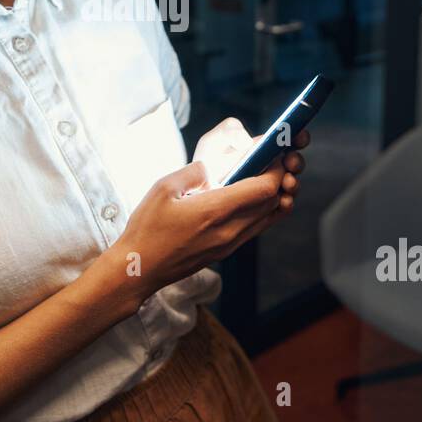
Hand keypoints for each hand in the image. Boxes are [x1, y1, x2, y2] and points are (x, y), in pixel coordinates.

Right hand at [109, 127, 311, 306]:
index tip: (274, 153)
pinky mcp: (226, 250)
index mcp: (215, 210)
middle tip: (276, 161)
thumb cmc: (148, 229)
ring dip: (275, 196)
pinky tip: (252, 198)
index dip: (275, 168)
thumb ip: (193, 172)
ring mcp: (230, 243)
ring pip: (269, 217)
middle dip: (281, 179)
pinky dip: (264, 210)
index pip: (264, 188)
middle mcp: (230, 229)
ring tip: (268, 177)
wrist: (140, 268)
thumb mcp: (163, 188)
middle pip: (274, 201)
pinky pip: (257, 228)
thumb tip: (211, 167)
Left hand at [192, 117, 309, 207]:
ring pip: (291, 186)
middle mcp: (272, 167)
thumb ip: (230, 130)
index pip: (290, 140)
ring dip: (294, 183)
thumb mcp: (215, 139)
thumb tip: (248, 142)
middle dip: (297, 162)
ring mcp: (271, 188)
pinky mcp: (266, 208)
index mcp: (265, 147)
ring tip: (286, 182)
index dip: (299, 136)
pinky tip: (282, 202)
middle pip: (295, 163)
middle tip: (289, 163)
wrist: (197, 188)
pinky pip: (282, 208)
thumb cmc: (208, 161)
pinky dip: (287, 204)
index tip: (299, 136)